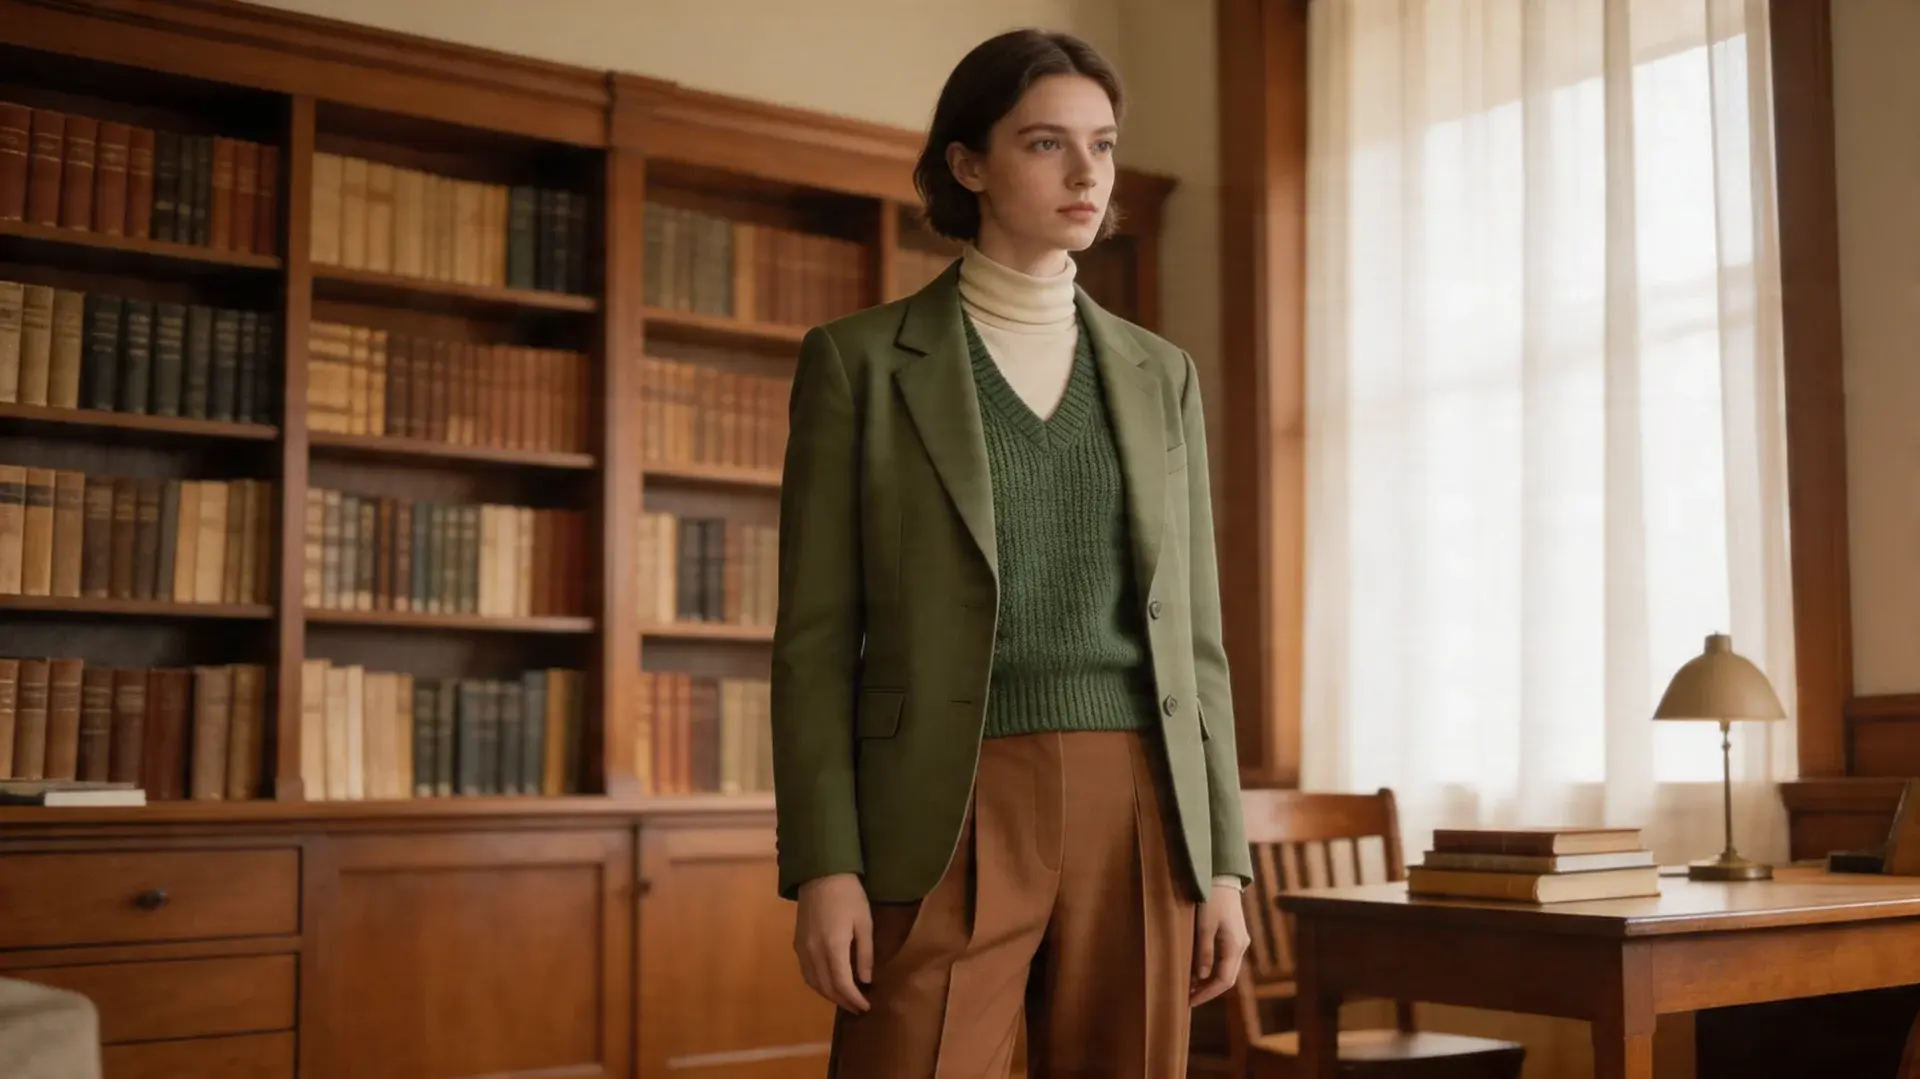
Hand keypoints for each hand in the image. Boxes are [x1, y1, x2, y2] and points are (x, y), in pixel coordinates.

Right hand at [794, 872, 872, 1012]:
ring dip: (829, 995)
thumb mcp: (864, 922)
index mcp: (833, 947)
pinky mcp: (797, 943)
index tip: (866, 1007)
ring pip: (813, 983)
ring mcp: (802, 949)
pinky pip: (806, 972)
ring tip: (845, 999)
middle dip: (843, 1001)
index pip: (842, 985)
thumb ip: (864, 953)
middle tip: (858, 1008)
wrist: (821, 873)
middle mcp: (813, 952)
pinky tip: (828, 983)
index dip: (854, 999)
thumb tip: (865, 980)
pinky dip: (817, 983)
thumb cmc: (849, 895)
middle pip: (826, 988)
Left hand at [1190, 879, 1250, 1006]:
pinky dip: (1212, 969)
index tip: (1190, 1001)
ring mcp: (1238, 941)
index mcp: (1235, 946)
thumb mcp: (1204, 925)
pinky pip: (1224, 960)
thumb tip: (1202, 977)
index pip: (1224, 980)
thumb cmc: (1212, 899)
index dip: (1207, 994)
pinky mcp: (1232, 936)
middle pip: (1227, 978)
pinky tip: (1197, 971)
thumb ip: (1204, 952)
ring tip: (1190, 987)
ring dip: (1209, 981)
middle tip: (1188, 998)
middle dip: (1208, 990)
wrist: (1222, 877)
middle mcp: (1240, 947)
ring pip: (1226, 970)